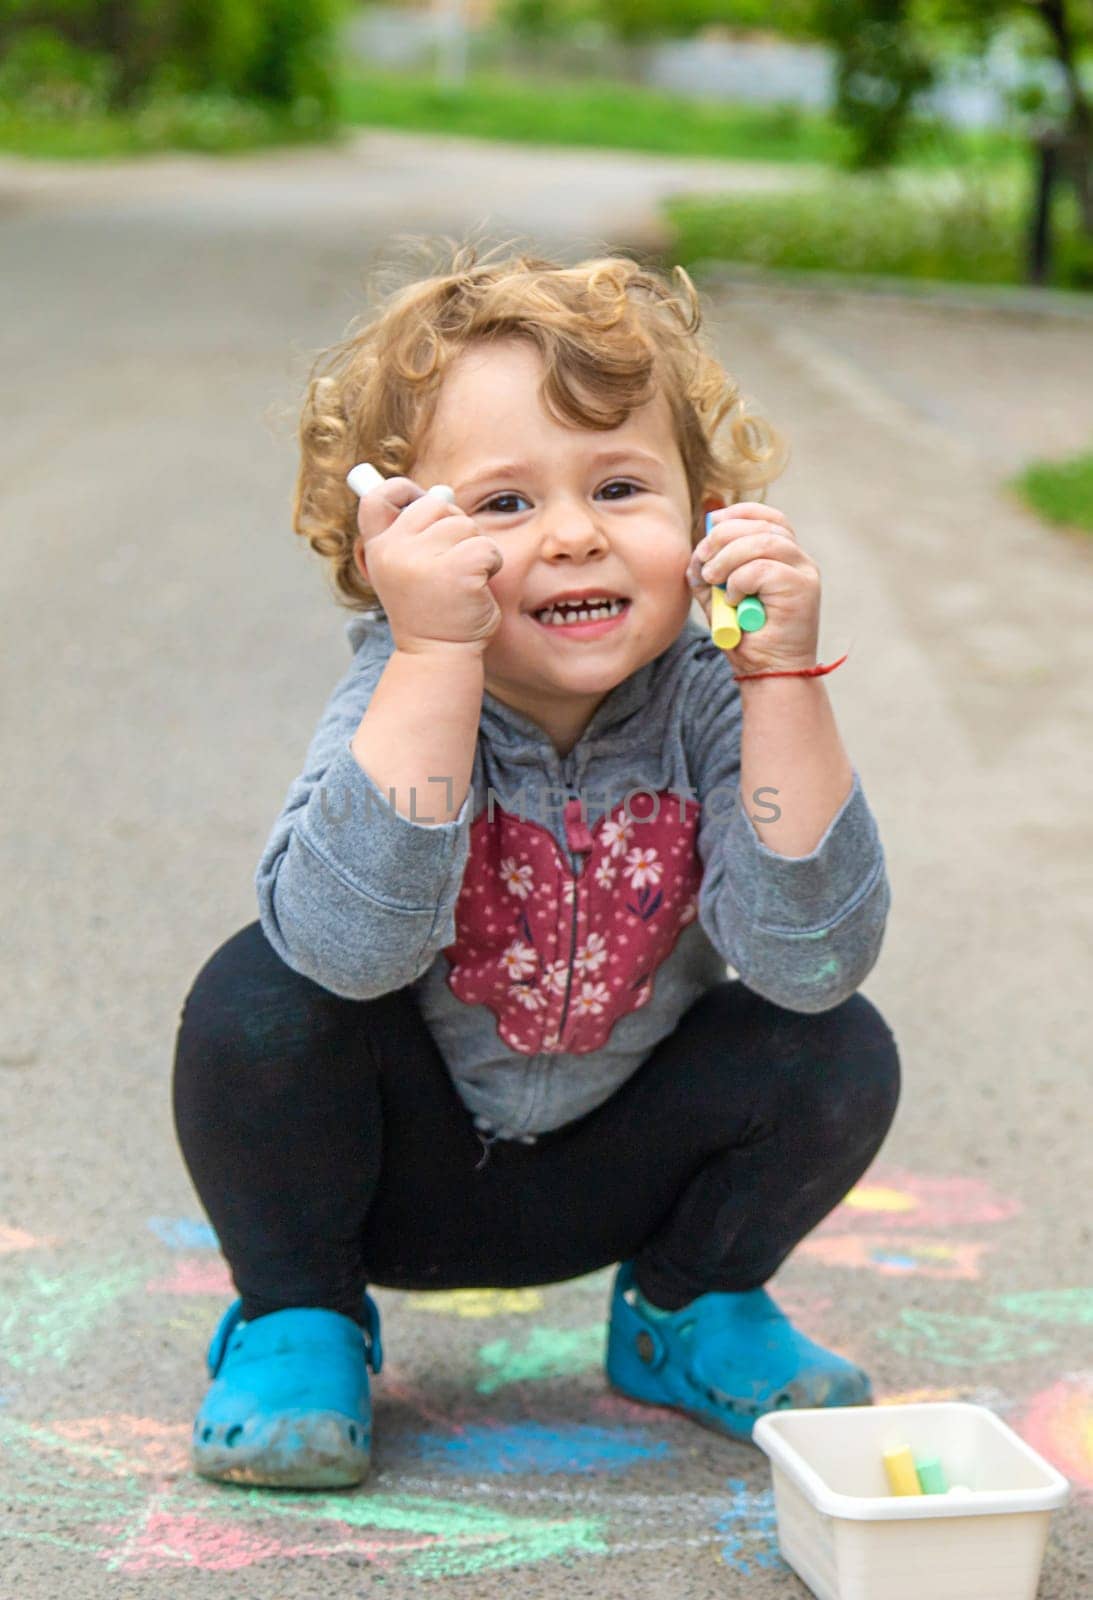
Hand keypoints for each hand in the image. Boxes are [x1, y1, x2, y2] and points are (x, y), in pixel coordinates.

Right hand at [354, 477, 503, 656]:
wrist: (437, 655)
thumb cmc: (430, 610)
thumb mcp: (409, 570)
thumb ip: (418, 532)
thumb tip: (443, 491)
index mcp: (378, 548)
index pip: (377, 497)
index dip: (402, 490)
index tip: (420, 500)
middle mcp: (394, 551)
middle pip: (436, 504)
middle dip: (453, 527)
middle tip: (450, 565)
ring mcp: (423, 561)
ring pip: (466, 524)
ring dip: (474, 549)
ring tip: (461, 582)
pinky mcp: (458, 570)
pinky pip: (487, 546)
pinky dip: (492, 564)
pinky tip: (477, 589)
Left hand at [686, 503, 819, 671]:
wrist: (768, 673)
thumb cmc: (747, 639)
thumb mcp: (718, 600)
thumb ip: (708, 575)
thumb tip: (696, 552)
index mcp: (783, 557)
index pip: (768, 517)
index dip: (739, 513)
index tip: (712, 524)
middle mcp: (798, 560)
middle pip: (762, 525)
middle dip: (724, 536)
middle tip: (704, 560)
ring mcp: (803, 572)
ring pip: (763, 542)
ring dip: (728, 558)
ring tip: (714, 580)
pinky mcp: (803, 588)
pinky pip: (763, 569)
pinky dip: (740, 581)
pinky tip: (734, 600)